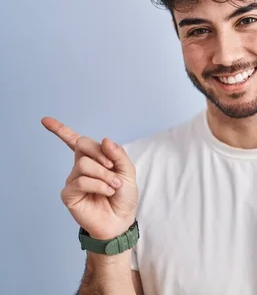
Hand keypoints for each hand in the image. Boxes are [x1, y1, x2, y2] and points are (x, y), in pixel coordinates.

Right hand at [42, 117, 137, 239]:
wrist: (121, 220)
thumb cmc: (123, 196)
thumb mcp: (128, 171)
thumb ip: (118, 154)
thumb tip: (105, 140)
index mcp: (93, 158)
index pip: (75, 141)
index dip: (60, 130)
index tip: (45, 120)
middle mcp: (81, 167)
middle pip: (83, 144)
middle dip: (102, 154)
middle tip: (114, 169)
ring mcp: (73, 180)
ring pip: (84, 164)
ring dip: (105, 174)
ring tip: (114, 186)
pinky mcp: (69, 194)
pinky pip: (81, 181)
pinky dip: (99, 185)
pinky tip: (107, 192)